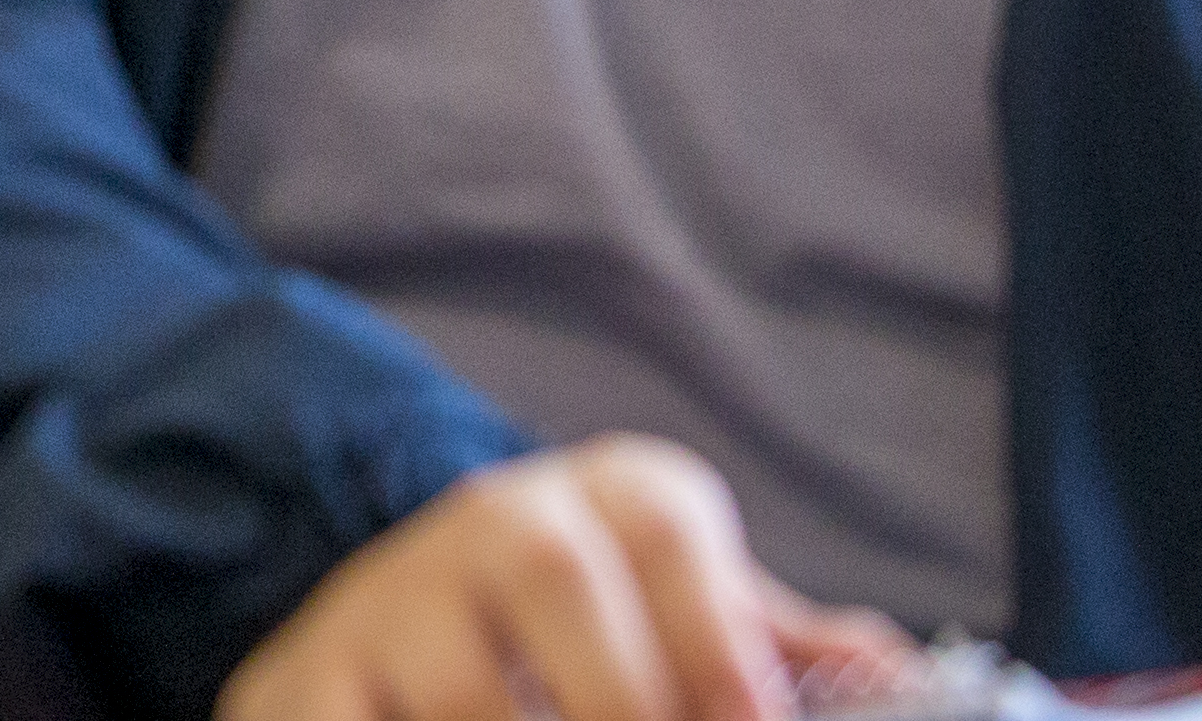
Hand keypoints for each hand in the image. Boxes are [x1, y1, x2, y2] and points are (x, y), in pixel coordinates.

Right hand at [221, 439, 919, 720]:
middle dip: (620, 698)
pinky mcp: (312, 678)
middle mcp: (493, 522)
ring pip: (460, 678)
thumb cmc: (585, 648)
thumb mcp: (681, 622)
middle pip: (553, 571)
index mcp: (607, 503)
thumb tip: (890, 668)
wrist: (392, 641)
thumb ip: (773, 646)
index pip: (668, 529)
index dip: (720, 638)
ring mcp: (390, 599)